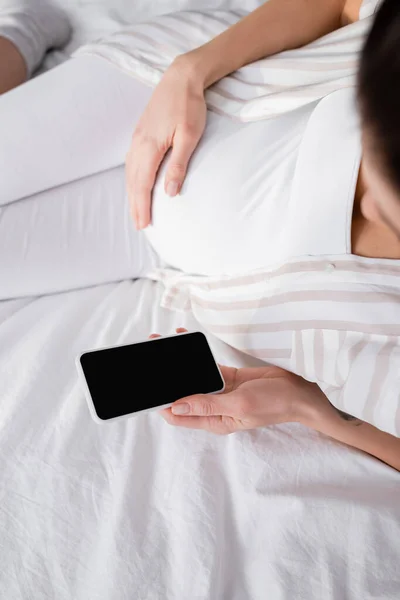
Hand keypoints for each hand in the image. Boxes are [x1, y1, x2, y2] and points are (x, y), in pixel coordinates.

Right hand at [126, 57, 206, 229]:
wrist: (181, 77)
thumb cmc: (189, 106)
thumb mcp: (189, 136)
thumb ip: (178, 164)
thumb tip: (170, 193)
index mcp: (149, 146)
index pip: (142, 184)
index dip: (142, 206)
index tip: (144, 224)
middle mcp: (138, 143)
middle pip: (133, 181)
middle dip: (135, 205)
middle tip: (139, 226)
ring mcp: (137, 138)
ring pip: (130, 172)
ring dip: (132, 194)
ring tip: (136, 211)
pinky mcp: (140, 133)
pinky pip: (131, 162)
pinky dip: (132, 179)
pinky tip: (135, 185)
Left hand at [149, 330, 322, 434]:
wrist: (299, 391)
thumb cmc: (274, 404)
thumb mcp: (238, 406)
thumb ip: (207, 404)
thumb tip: (175, 406)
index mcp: (213, 421)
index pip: (178, 415)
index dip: (160, 403)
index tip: (146, 389)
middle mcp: (213, 408)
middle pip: (182, 395)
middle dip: (165, 381)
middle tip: (148, 361)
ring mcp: (220, 391)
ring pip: (192, 378)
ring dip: (178, 366)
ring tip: (161, 346)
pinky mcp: (227, 377)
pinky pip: (206, 367)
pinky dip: (195, 356)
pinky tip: (184, 343)